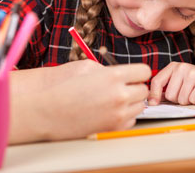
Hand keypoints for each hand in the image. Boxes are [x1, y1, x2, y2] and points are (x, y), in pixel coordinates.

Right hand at [9, 61, 150, 142]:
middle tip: (122, 87)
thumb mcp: (88, 67)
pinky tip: (109, 110)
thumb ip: (110, 69)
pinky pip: (132, 119)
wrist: (50, 112)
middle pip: (144, 90)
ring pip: (140, 106)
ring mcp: (119, 113)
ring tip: (113, 99)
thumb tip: (125, 74)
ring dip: (131, 102)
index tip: (133, 74)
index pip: (144, 71)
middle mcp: (120, 95)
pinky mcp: (115, 127)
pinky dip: (124, 115)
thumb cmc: (64, 87)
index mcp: (113, 76)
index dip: (138, 72)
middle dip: (134, 87)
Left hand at [148, 62, 194, 105]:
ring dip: (189, 101)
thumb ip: (167, 89)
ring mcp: (193, 73)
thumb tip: (152, 101)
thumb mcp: (181, 82)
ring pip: (182, 99)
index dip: (153, 95)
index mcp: (173, 67)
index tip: (153, 104)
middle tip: (188, 94)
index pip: (157, 81)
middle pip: (170, 95)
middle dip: (178, 100)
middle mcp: (182, 67)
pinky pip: (194, 100)